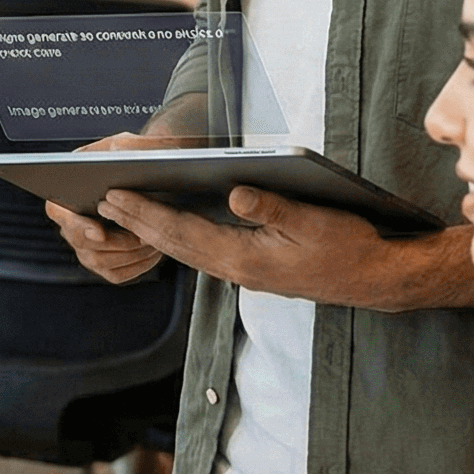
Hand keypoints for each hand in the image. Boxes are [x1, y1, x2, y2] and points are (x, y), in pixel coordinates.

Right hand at [45, 132, 176, 284]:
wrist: (162, 172)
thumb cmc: (145, 156)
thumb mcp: (137, 144)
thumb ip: (125, 146)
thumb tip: (114, 155)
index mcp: (69, 188)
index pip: (56, 210)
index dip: (74, 224)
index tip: (99, 231)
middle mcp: (73, 219)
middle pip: (79, 242)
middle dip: (112, 243)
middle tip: (140, 238)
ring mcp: (88, 242)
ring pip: (97, 261)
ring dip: (127, 255)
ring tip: (152, 243)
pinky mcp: (107, 260)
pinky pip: (116, 273)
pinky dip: (136, 266)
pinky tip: (154, 253)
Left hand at [98, 186, 411, 307]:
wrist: (373, 279)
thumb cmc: (347, 247)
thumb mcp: (313, 221)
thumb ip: (273, 208)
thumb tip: (236, 194)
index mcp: (245, 259)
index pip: (183, 233)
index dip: (146, 214)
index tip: (115, 196)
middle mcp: (236, 271)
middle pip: (175, 243)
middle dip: (137, 222)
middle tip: (101, 201)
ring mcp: (243, 273)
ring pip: (186, 250)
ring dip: (153, 230)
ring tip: (124, 211)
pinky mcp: (252, 269)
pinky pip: (203, 252)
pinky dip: (179, 237)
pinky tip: (169, 224)